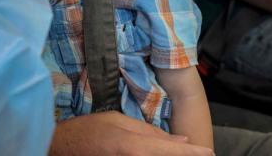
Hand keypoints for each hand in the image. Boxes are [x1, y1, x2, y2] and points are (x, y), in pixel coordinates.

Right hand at [50, 111, 212, 155]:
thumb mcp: (119, 121)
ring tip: (182, 150)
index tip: (209, 153)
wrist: (62, 148)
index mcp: (134, 146)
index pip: (171, 150)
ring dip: (169, 154)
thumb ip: (151, 133)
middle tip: (200, 153)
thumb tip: (180, 141)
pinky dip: (154, 155)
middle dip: (181, 154)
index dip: (193, 153)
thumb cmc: (88, 130)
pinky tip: (162, 151)